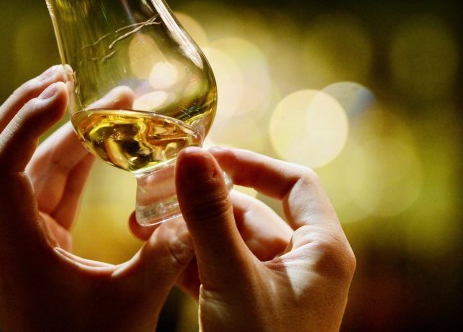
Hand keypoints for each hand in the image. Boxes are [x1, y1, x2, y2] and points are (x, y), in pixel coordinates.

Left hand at [0, 65, 193, 331]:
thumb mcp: (134, 304)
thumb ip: (165, 254)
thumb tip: (193, 210)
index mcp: (17, 248)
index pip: (0, 166)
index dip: (27, 120)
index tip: (66, 90)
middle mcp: (8, 236)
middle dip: (28, 108)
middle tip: (66, 76)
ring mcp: (19, 237)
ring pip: (25, 168)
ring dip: (56, 132)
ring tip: (97, 98)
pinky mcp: (38, 242)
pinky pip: (47, 188)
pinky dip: (70, 161)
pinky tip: (98, 140)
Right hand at [132, 146, 355, 330]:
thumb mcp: (232, 279)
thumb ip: (210, 216)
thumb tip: (193, 153)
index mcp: (321, 251)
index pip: (295, 183)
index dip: (252, 164)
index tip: (208, 156)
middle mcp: (303, 265)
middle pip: (252, 212)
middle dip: (201, 202)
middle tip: (155, 189)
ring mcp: (274, 288)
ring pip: (228, 242)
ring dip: (188, 230)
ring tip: (141, 222)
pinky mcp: (249, 308)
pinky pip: (219, 270)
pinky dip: (189, 259)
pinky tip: (154, 251)